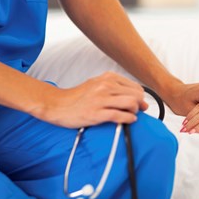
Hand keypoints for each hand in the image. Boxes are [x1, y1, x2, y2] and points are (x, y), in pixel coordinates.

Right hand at [32, 72, 147, 127]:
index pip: (136, 87)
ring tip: (130, 115)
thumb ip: (117, 89)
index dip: (140, 97)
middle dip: (140, 105)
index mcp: (108, 78)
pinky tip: (128, 120)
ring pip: (131, 103)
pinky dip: (128, 119)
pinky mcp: (96, 113)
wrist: (57, 104)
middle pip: (136, 95)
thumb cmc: (78, 97)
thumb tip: (140, 99)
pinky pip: (120, 115)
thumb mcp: (98, 85)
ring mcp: (101, 99)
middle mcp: (105, 86)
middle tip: (136, 111)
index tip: (139, 104)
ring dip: (135, 111)